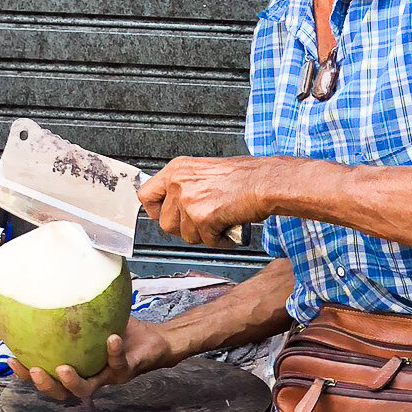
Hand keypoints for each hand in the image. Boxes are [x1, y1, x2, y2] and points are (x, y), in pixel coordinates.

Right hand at [12, 316, 170, 403]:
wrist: (156, 339)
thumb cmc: (123, 330)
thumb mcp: (94, 316)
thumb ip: (73, 306)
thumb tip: (50, 277)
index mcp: (77, 365)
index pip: (47, 374)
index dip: (26, 373)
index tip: (11, 358)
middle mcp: (90, 376)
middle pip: (62, 392)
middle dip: (45, 385)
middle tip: (33, 370)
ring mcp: (108, 377)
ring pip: (87, 388)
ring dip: (72, 382)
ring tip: (62, 368)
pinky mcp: (127, 370)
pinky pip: (118, 364)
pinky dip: (113, 352)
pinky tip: (111, 338)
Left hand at [138, 157, 261, 245]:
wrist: (265, 181)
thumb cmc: (244, 176)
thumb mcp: (204, 172)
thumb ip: (185, 187)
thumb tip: (174, 207)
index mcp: (177, 170)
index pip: (146, 196)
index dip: (156, 211)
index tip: (166, 215)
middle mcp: (179, 183)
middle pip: (165, 223)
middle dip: (185, 228)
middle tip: (202, 223)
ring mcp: (189, 201)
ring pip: (186, 235)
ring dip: (204, 234)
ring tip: (220, 222)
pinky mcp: (203, 218)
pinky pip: (206, 241)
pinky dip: (220, 240)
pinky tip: (228, 228)